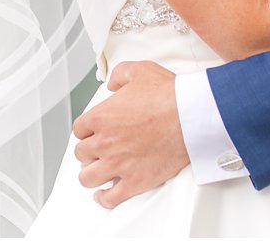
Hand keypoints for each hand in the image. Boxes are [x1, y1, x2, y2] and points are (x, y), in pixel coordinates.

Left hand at [71, 61, 187, 207]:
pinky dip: (104, 198)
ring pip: (88, 177)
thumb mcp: (139, 71)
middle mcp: (105, 142)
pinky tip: (104, 194)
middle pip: (81, 153)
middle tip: (96, 150)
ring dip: (90, 174)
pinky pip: (110, 198)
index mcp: (101, 117)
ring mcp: (118, 164)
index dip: (86, 130)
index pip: (79, 129)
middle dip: (88, 151)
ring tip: (96, 172)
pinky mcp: (134, 181)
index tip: (92, 133)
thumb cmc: (168, 96)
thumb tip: (113, 83)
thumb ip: (119, 75)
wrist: (190, 117)